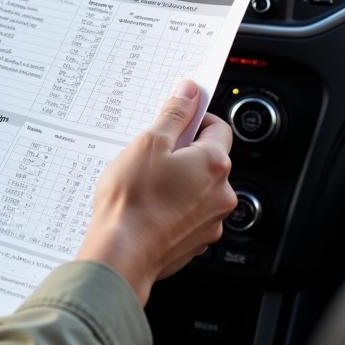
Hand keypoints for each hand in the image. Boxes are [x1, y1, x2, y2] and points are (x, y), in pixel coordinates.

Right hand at [76, 79, 235, 305]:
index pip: (218, 127)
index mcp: (214, 164)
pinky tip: (148, 207)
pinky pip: (189, 214)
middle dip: (182, 153)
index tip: (175, 120)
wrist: (122, 253)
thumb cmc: (133, 200)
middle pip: (208, 160)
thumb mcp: (148, 143)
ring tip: (145, 185)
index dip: (195, 119)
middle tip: (150, 155)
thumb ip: (174, 114)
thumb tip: (190, 91)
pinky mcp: (196, 241)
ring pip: (198, 189)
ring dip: (178, 182)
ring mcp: (211, 221)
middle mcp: (222, 193)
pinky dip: (173, 208)